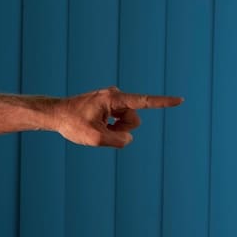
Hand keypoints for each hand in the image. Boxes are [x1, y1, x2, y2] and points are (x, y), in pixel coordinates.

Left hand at [55, 86, 182, 147]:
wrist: (55, 114)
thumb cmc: (72, 124)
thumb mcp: (95, 138)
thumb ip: (119, 141)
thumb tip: (128, 137)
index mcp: (114, 99)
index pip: (144, 101)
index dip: (164, 102)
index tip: (180, 100)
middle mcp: (116, 96)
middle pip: (134, 119)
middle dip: (122, 130)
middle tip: (101, 130)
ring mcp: (112, 100)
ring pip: (127, 122)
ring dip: (115, 130)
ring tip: (97, 128)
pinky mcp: (108, 106)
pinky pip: (118, 121)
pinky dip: (110, 128)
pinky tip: (96, 125)